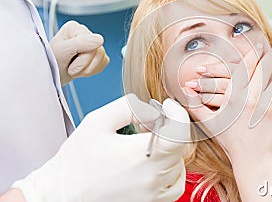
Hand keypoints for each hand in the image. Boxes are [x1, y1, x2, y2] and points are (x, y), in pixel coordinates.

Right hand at [12, 94, 188, 201]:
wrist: (62, 195)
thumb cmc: (76, 160)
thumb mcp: (98, 121)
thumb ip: (130, 106)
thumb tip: (154, 110)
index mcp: (140, 156)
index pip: (180, 133)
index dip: (178, 114)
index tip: (167, 107)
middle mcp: (152, 179)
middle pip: (181, 147)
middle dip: (168, 129)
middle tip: (146, 127)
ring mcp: (154, 195)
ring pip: (180, 164)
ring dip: (168, 150)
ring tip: (143, 146)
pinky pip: (176, 184)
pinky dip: (171, 170)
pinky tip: (151, 163)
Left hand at [50, 21, 109, 85]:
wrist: (52, 75)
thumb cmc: (52, 62)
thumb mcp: (62, 52)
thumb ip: (81, 43)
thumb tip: (100, 39)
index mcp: (75, 28)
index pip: (92, 44)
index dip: (82, 59)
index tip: (68, 62)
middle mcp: (86, 33)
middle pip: (98, 52)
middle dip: (84, 66)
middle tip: (70, 68)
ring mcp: (93, 44)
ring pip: (102, 58)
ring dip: (87, 70)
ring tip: (74, 69)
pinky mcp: (98, 54)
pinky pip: (104, 63)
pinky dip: (92, 71)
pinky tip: (81, 69)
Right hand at [183, 42, 271, 162]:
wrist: (250, 161)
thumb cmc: (229, 141)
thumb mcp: (209, 122)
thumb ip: (195, 105)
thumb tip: (183, 91)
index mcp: (234, 97)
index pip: (244, 69)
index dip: (252, 55)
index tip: (257, 45)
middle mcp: (251, 98)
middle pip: (262, 71)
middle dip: (269, 58)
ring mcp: (267, 107)